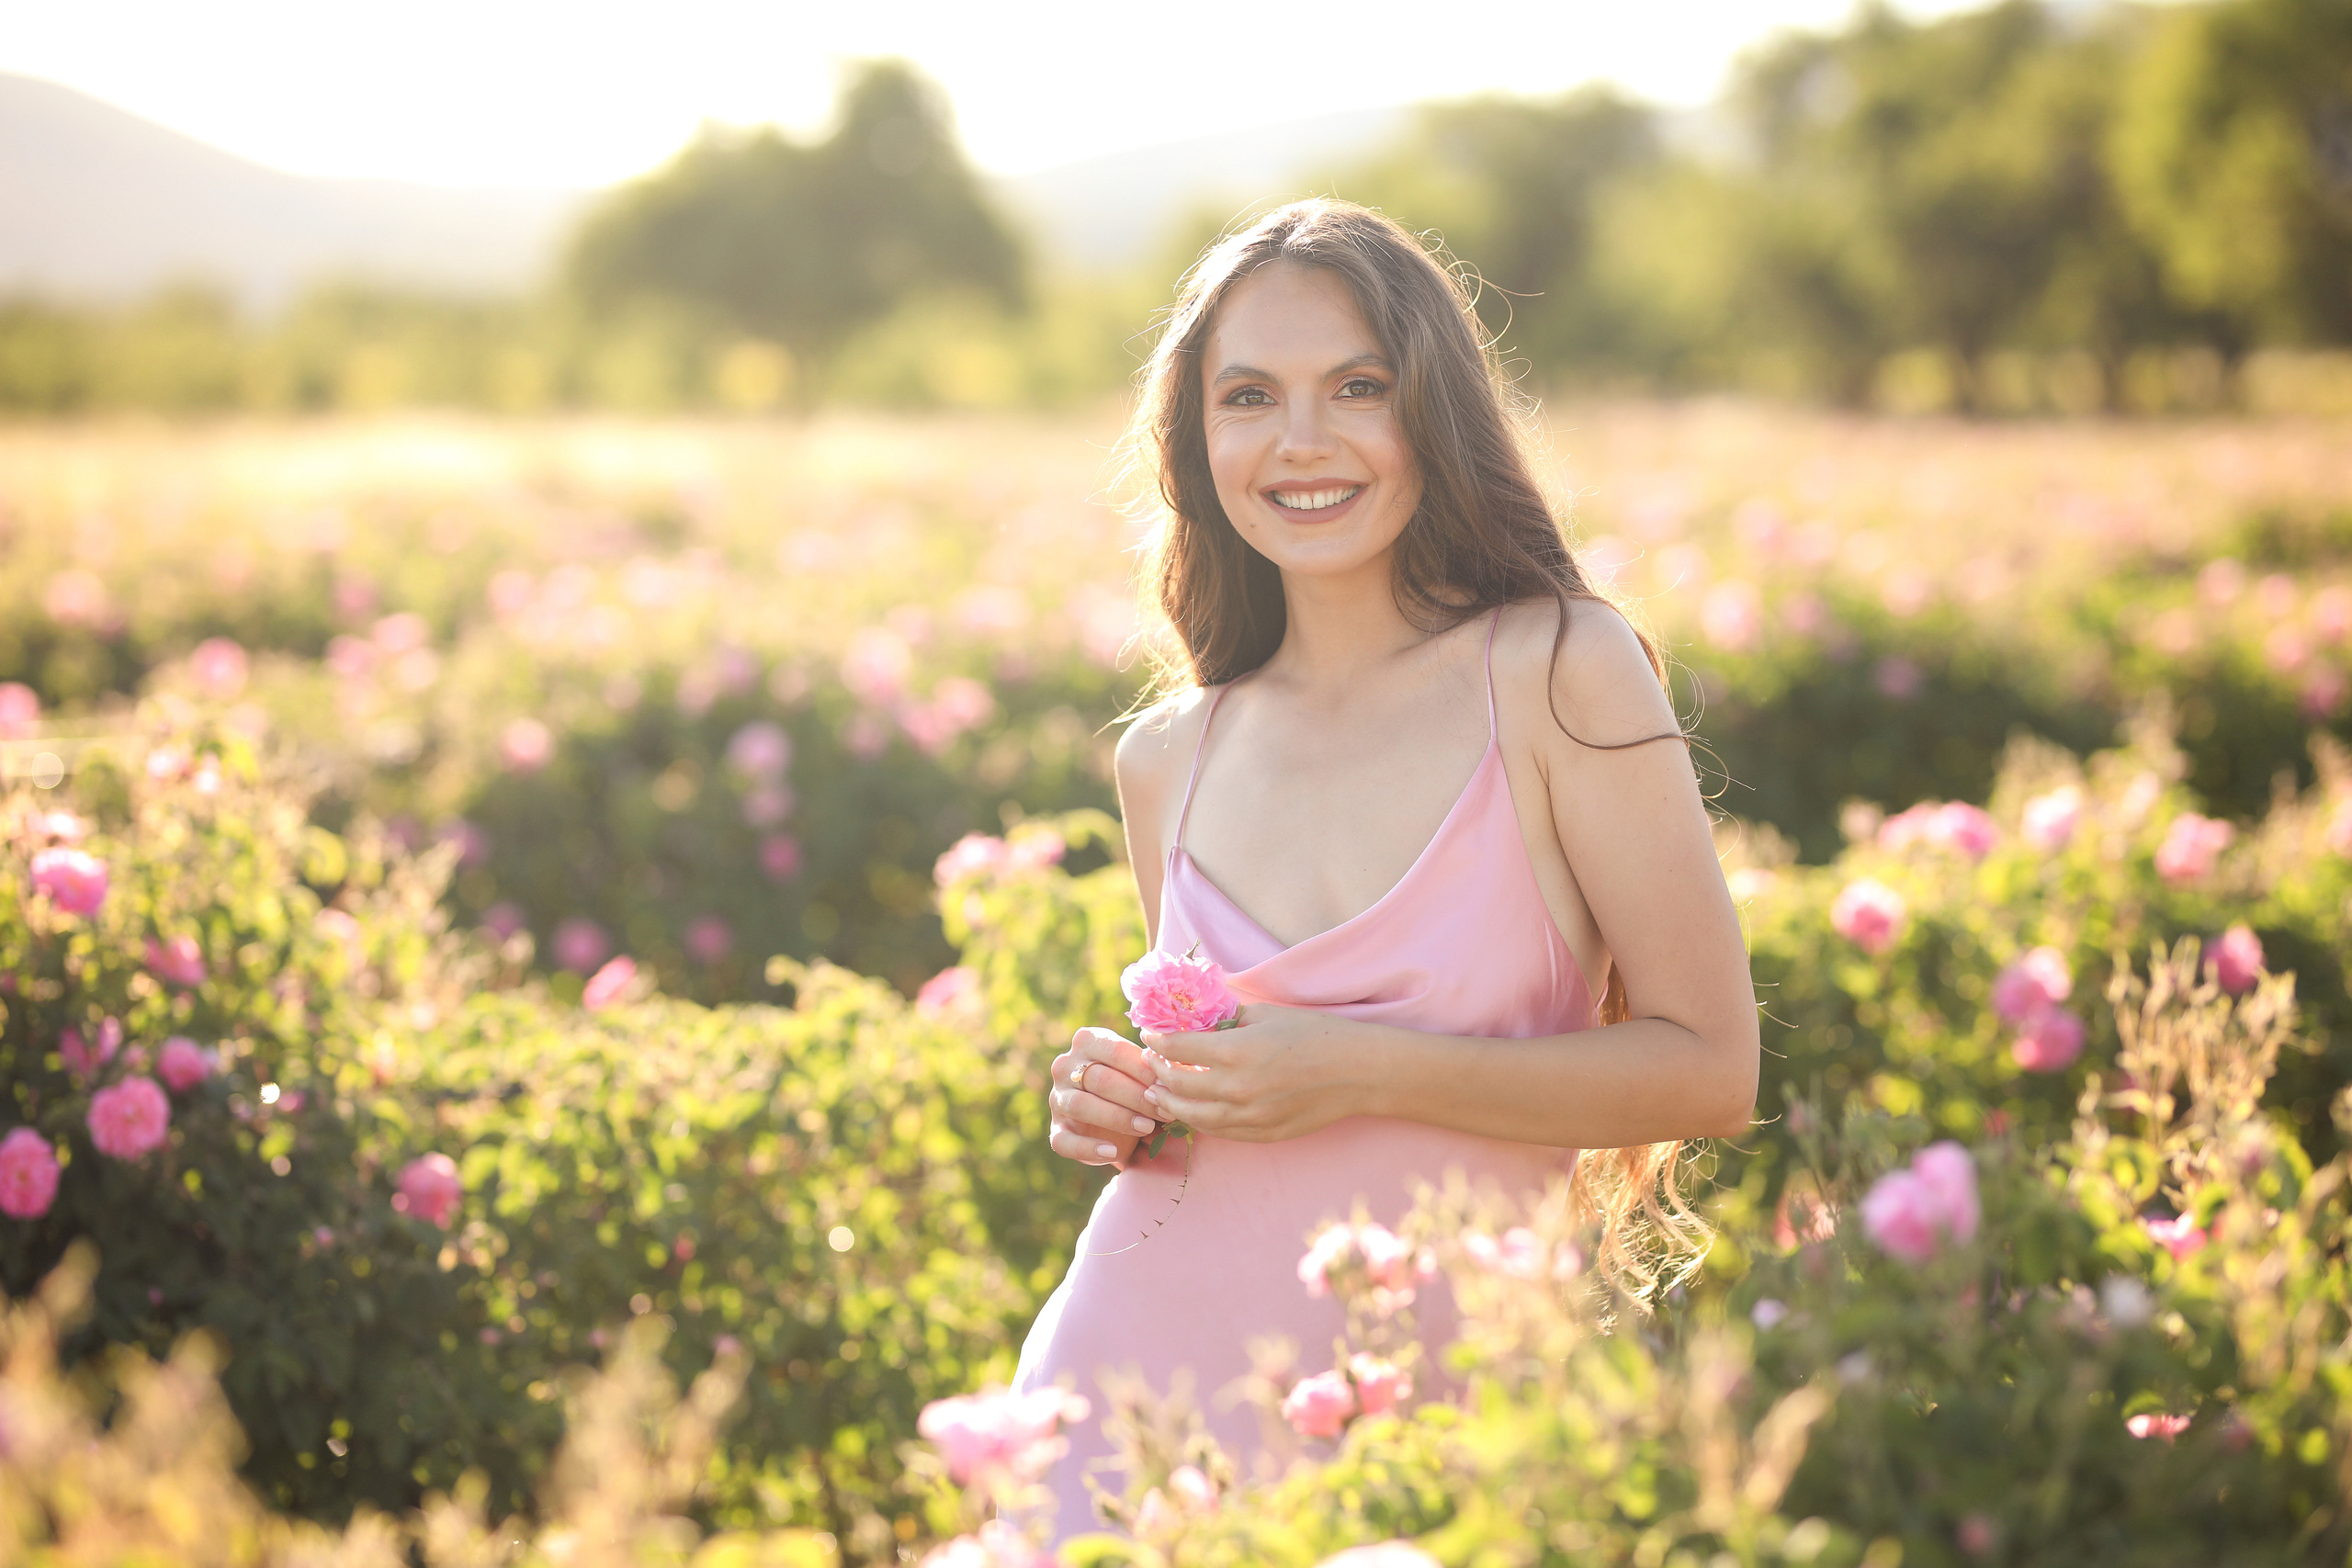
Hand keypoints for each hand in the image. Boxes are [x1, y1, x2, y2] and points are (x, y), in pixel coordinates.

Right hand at [1047, 1026, 1160, 1166]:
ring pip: (1081, 1106)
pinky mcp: (1056, 1129)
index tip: (1167, 1086)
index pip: (1116, 1051)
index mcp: (1087, 1041)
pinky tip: (1112, 1152)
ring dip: (1117, 1118)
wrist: (1118, 1122)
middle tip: (1164, 1111)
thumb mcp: (1143, 1071)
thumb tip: (1175, 1072)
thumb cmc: (1136, 1085)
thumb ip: (1153, 1067)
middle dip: (1136, 1097)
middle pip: (1100, 1079)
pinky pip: (1064, 1141)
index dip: (1144, 1070)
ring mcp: (1057, 1098)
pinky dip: (1088, 1148)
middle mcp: (1065, 1066)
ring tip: (1146, 1128)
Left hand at [1141, 1004, 1358, 1142]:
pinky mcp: (1263, 1134)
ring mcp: (1249, 1116)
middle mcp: (1237, 1088)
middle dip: (1158, 1073)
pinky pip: (1220, 1131)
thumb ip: (1230, 1020)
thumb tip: (1201, 1022)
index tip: (1149, 1035)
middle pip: (1178, 1085)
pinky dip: (1199, 1121)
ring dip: (1170, 1103)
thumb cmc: (1316, 1034)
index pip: (1180, 1048)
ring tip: (1159, 1094)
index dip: (1158, 1041)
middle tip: (1151, 1063)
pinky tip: (1193, 1111)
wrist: (1358, 1072)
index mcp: (1237, 1051)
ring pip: (1193, 1116)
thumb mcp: (1268, 1014)